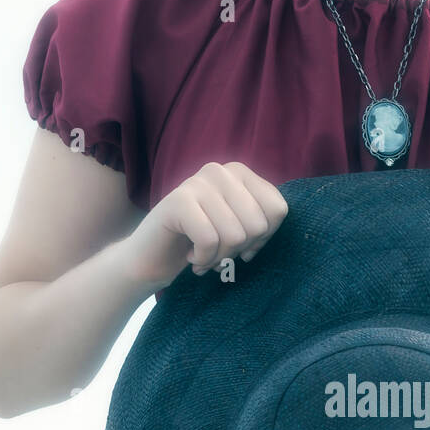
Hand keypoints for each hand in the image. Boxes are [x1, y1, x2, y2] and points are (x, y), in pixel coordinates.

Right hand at [122, 161, 288, 291]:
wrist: (151, 258)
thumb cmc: (201, 245)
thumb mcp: (239, 229)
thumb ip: (261, 221)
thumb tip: (270, 227)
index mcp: (241, 173)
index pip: (278, 209)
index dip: (264, 239)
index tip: (243, 246)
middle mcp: (220, 170)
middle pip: (258, 225)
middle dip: (239, 250)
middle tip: (218, 251)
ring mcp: (198, 182)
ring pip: (235, 236)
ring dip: (219, 257)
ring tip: (204, 254)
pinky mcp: (179, 200)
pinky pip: (210, 241)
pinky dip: (203, 259)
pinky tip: (191, 256)